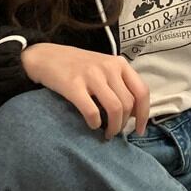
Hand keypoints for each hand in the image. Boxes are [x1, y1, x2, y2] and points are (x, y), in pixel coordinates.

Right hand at [21, 43, 149, 139]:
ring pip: (115, 109)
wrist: (46, 56)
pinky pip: (92, 111)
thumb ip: (120, 84)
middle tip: (115, 132)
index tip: (139, 130)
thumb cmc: (78, 66)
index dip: (144, 114)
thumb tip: (136, 113)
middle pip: (128, 104)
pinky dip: (95, 124)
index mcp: (119, 63)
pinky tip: (92, 125)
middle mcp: (108, 67)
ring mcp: (91, 75)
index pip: (142, 91)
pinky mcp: (73, 85)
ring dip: (113, 127)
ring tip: (106, 133)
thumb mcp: (104, 68)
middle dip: (124, 124)